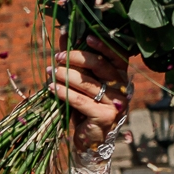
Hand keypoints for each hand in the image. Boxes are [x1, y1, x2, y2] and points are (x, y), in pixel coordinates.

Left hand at [51, 38, 129, 152]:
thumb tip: (63, 33)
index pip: (116, 55)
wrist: (89, 140)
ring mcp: (116, 103)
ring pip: (89, 84)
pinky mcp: (105, 117)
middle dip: (77, 58)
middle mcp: (122, 88)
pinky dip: (64, 93)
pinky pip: (81, 101)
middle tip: (58, 58)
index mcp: (120, 76)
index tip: (85, 37)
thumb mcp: (81, 82)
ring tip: (51, 72)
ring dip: (66, 75)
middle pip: (101, 66)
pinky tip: (52, 88)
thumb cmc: (85, 108)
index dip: (102, 45)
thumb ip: (74, 59)